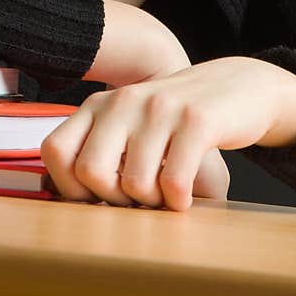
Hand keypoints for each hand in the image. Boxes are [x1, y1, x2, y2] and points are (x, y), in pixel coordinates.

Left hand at [41, 57, 295, 210]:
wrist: (240, 87)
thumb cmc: (176, 121)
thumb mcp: (130, 126)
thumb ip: (99, 153)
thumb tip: (70, 207)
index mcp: (99, 104)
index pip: (56, 151)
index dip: (70, 187)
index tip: (99, 197)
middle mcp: (123, 101)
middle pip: (90, 173)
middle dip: (113, 200)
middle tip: (138, 198)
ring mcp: (160, 108)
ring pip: (135, 184)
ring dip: (153, 202)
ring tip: (166, 192)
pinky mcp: (197, 119)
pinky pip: (174, 181)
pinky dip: (179, 201)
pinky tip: (186, 196)